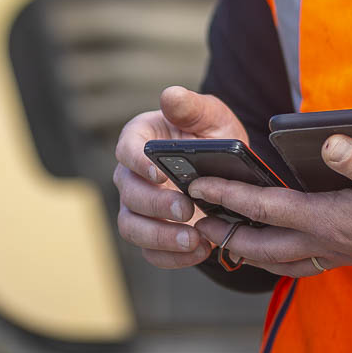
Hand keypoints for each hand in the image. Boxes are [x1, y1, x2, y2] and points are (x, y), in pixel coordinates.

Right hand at [112, 85, 248, 268]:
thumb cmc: (210, 134)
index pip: (126, 150)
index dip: (137, 162)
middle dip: (156, 205)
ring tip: (193, 239)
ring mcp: (139, 207)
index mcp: (140, 140)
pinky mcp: (152, 233)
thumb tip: (170, 95)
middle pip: (129, 193)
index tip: (158, 172)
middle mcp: (132, 175)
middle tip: (186, 209)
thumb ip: (191, 106)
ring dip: (160, 237)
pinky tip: (199, 252)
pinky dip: (172, 257)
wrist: (224, 167)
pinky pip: (151, 252)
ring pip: (132, 227)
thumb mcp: (209, 115)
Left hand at [189, 135, 351, 282]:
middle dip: (225, 233)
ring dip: (246, 251)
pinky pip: (300, 264)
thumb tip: (329, 142)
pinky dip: (277, 259)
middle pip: (260, 245)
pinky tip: (276, 251)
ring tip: (222, 240)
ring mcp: (337, 254)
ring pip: (278, 261)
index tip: (198, 184)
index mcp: (330, 220)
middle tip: (193, 221)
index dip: (230, 195)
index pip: (266, 208)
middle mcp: (326, 243)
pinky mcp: (349, 256)